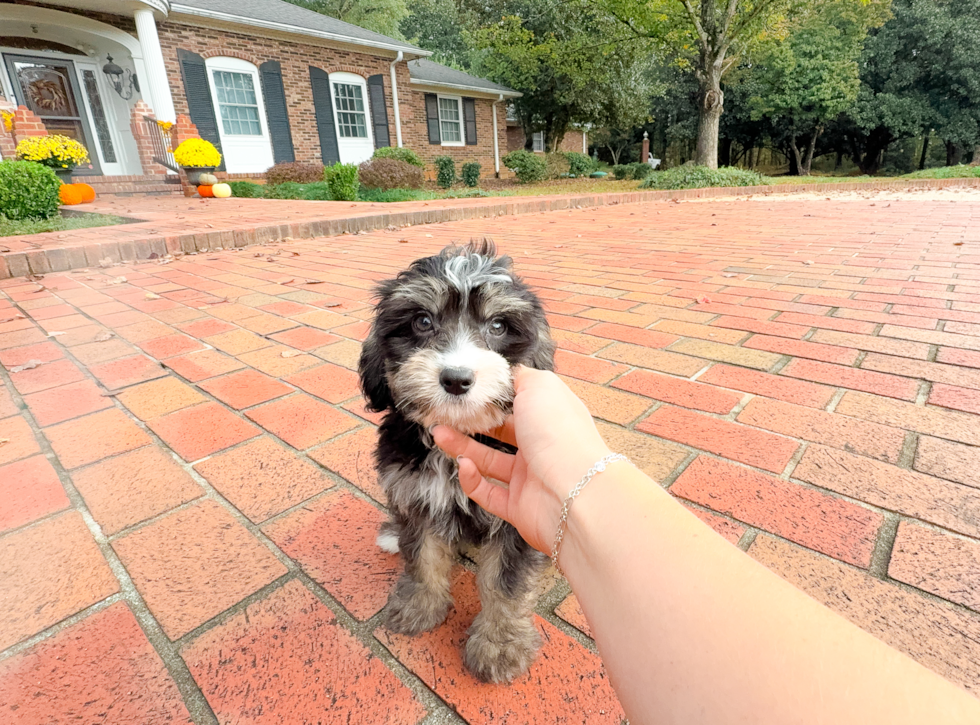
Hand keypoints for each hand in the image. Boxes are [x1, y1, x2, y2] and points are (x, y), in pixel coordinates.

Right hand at [432, 366, 610, 553]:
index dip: (492, 399)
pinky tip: (463, 465)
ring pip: (488, 461)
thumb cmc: (559, 433)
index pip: (518, 405)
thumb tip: (506, 373)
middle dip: (471, 424)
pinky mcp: (518, 508)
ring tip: (439, 434)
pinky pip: (488, 493)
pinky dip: (471, 480)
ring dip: (462, 447)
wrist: (576, 491)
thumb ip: (520, 377)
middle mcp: (541, 446)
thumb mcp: (540, 386)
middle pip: (500, 433)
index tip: (467, 393)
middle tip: (445, 415)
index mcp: (549, 417)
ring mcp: (530, 478)